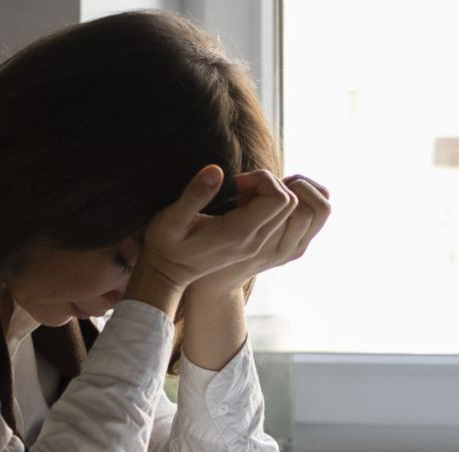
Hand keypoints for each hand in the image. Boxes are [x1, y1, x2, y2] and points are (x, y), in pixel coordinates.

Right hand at [138, 166, 330, 293]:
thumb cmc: (165, 244)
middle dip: (272, 183)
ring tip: (245, 194)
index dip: (265, 179)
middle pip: (292, 204)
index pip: (280, 199)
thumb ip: (193, 194)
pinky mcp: (259, 246)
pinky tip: (247, 203)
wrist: (168, 274)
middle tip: (242, 185)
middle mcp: (256, 242)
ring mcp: (260, 247)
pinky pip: (284, 222)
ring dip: (275, 193)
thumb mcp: (170, 218)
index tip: (238, 182)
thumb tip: (216, 170)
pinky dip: (273, 205)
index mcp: (239, 234)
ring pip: (293, 213)